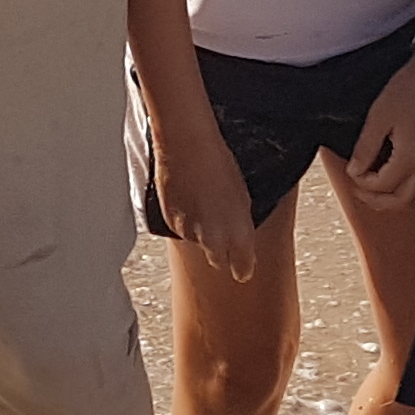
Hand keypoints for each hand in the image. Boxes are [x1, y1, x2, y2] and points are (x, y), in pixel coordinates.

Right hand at [148, 111, 259, 281]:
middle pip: (218, 261)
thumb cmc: (218, 163)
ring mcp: (190, 233)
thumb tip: (239, 235)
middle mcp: (213, 239)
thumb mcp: (242, 196)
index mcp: (238, 233)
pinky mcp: (171, 224)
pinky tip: (189, 201)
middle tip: (223, 236)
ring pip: (198, 244)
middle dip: (222, 253)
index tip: (243, 268)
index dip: (243, 267)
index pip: (242, 267)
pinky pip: (181, 231)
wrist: (186, 146)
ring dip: (202, 232)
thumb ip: (241, 224)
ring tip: (203, 205)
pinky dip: (185, 221)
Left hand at [344, 55, 414, 207]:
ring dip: (393, 200)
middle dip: (375, 200)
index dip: (361, 182)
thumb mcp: (378, 117)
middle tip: (358, 190)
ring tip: (375, 190)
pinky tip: (397, 182)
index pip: (382, 186)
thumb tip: (355, 170)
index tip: (351, 171)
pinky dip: (410, 193)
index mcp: (411, 157)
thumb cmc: (409, 89)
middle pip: (400, 202)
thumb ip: (365, 148)